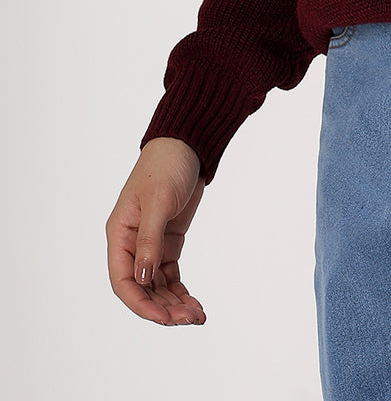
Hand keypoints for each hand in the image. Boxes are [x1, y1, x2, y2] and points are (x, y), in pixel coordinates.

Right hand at [106, 137, 206, 325]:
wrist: (186, 145)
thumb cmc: (166, 166)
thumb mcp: (159, 201)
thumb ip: (150, 239)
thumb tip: (144, 278)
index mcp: (119, 234)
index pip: (122, 280)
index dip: (141, 304)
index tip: (164, 317)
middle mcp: (131, 244)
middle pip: (142, 288)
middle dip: (164, 307)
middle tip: (190, 319)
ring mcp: (150, 245)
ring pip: (157, 286)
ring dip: (174, 303)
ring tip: (197, 316)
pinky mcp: (168, 243)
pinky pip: (170, 276)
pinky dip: (180, 290)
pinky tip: (195, 304)